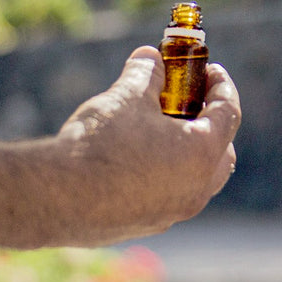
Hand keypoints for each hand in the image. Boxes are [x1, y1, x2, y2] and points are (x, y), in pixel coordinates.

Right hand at [52, 46, 240, 245]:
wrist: (52, 198)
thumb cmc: (98, 144)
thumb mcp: (127, 96)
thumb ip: (147, 73)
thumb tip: (151, 56)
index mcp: (202, 153)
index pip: (229, 113)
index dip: (221, 86)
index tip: (209, 70)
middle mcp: (197, 188)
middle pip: (222, 151)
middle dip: (211, 122)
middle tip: (190, 99)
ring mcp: (173, 212)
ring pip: (198, 178)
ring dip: (189, 151)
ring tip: (162, 128)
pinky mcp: (148, 225)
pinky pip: (170, 196)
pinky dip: (167, 175)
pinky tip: (138, 158)